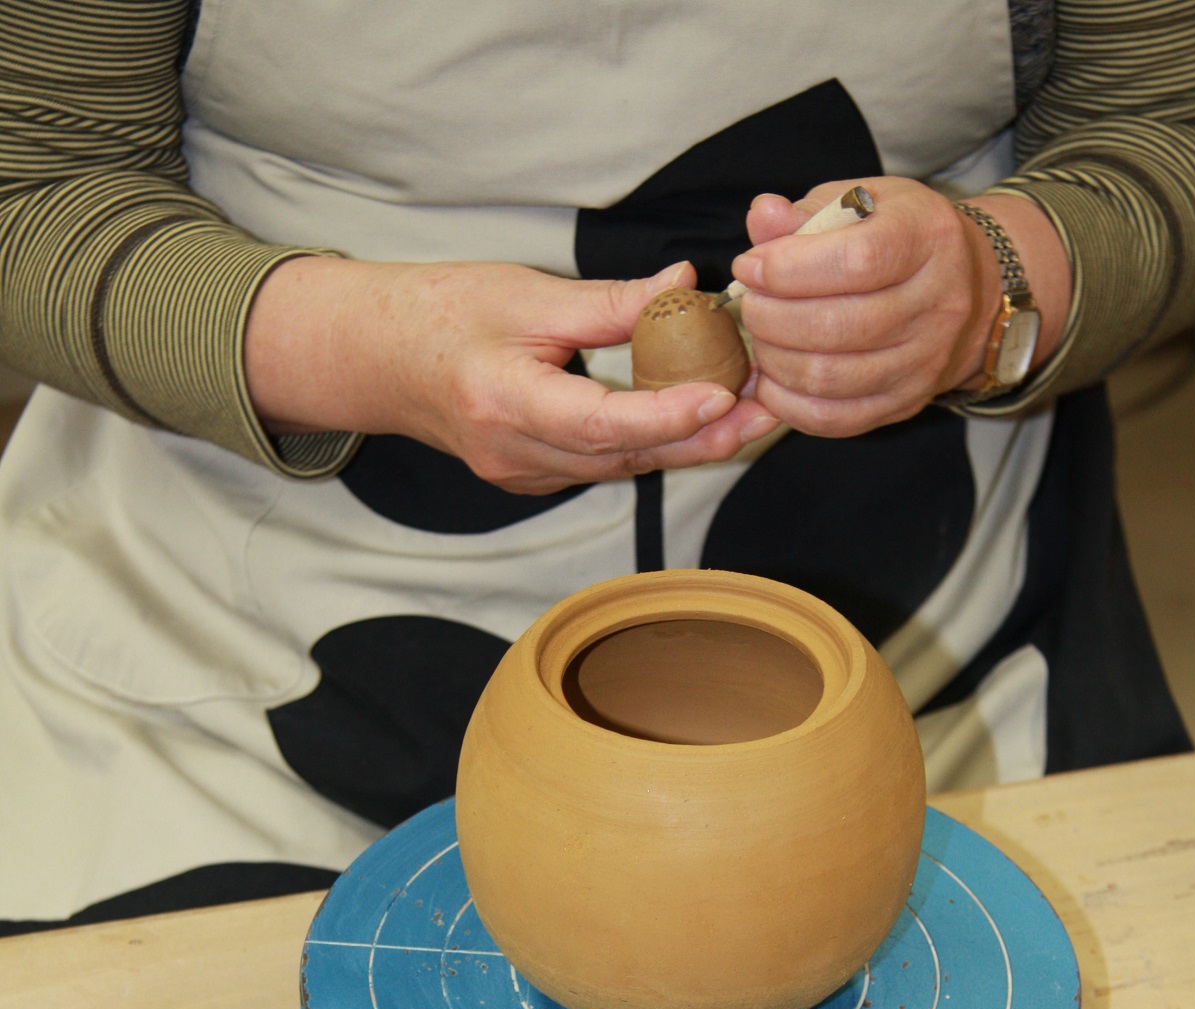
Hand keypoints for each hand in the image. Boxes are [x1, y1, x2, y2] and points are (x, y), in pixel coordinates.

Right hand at [245, 257, 775, 492]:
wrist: (378, 357)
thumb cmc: (443, 312)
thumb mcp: (526, 293)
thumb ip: (609, 302)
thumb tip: (684, 287)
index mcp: (504, 402)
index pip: (600, 422)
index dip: (666, 415)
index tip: (720, 394)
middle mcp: (513, 454)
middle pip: (622, 457)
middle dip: (697, 438)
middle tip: (759, 412)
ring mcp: (520, 476)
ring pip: (617, 468)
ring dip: (680, 445)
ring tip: (742, 414)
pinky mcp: (529, 479)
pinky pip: (599, 468)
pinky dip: (644, 447)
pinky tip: (687, 423)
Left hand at [730, 176, 1069, 436]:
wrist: (965, 290)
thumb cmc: (896, 237)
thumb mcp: (859, 203)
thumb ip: (805, 212)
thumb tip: (762, 217)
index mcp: (928, 239)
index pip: (857, 261)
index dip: (789, 269)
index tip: (751, 266)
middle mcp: (937, 305)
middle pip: (839, 326)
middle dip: (772, 318)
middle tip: (751, 304)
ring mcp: (924, 362)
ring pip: (831, 378)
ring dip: (776, 361)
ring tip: (761, 337)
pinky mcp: (904, 403)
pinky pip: (834, 418)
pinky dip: (788, 404)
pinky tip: (773, 378)